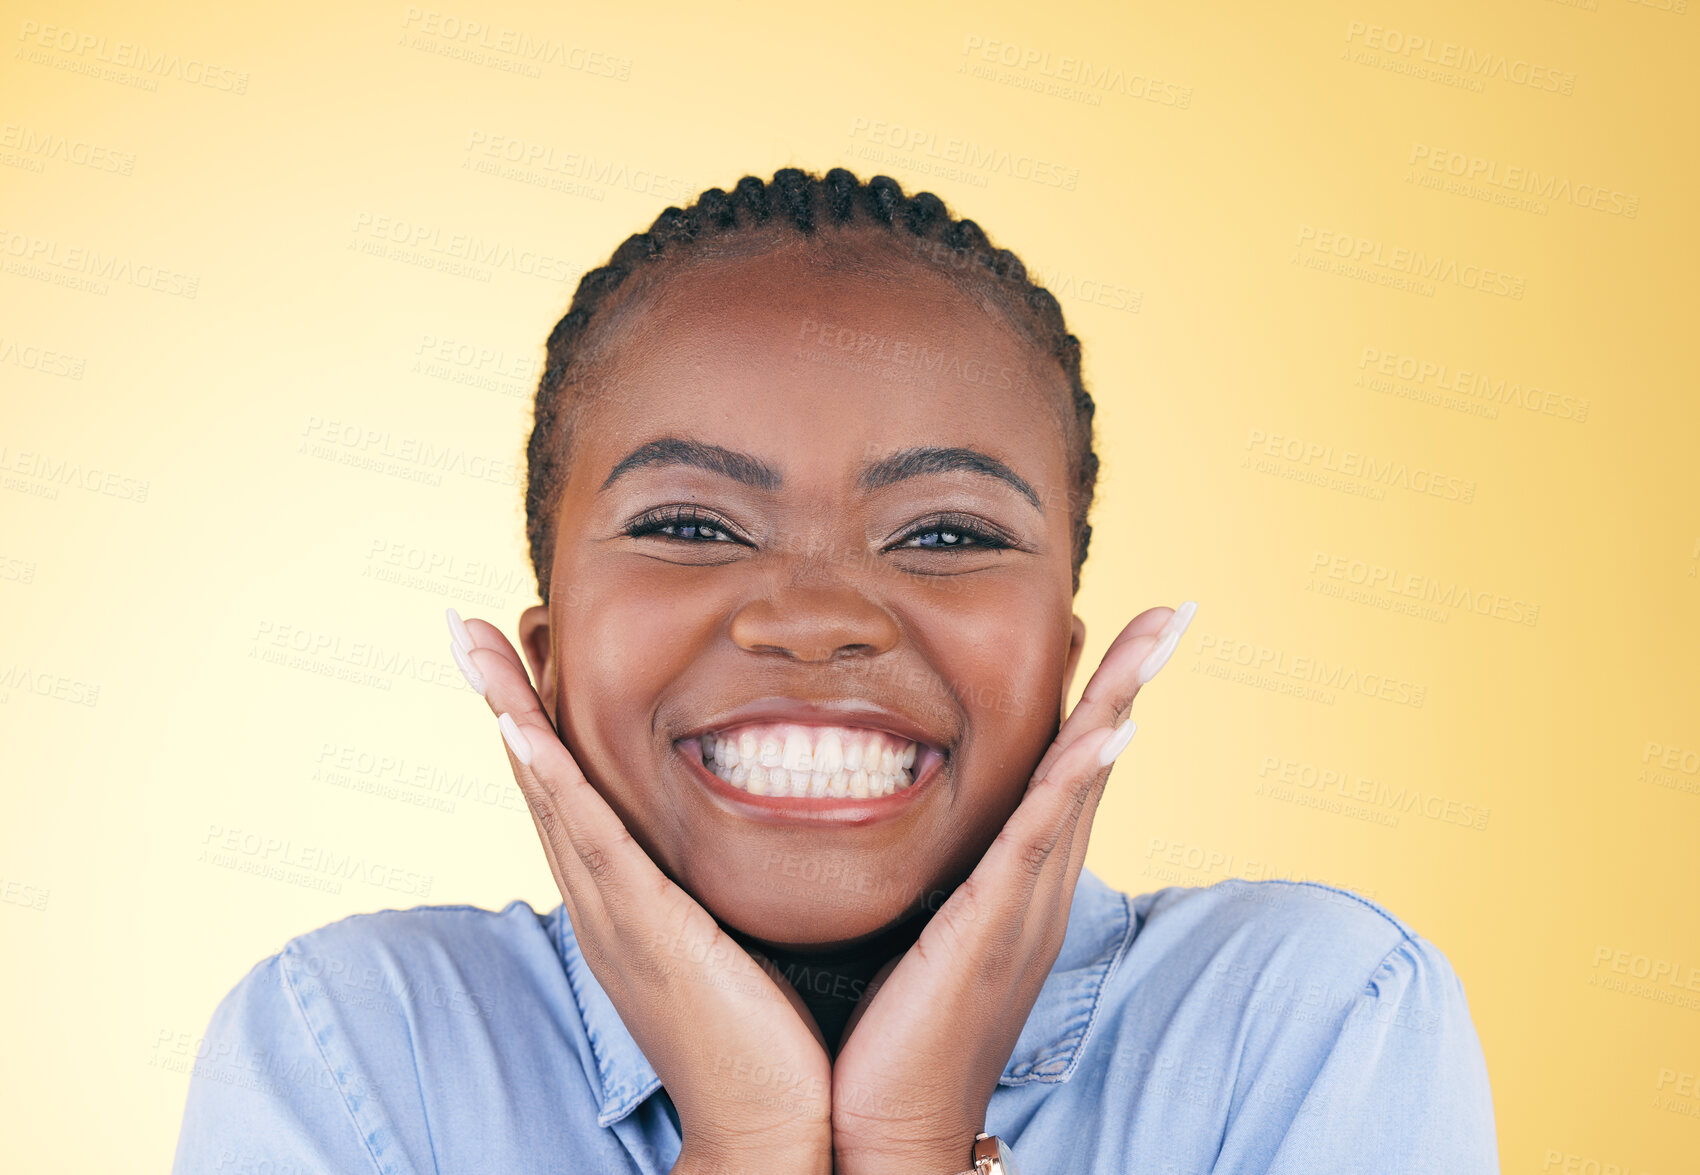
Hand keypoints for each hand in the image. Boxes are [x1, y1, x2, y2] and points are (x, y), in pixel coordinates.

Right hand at [447, 611, 834, 1174]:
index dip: (539, 722)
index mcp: (625, 901)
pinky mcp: (643, 928)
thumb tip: (750, 833)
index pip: (570, 795)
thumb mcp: (737, 937)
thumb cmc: (769, 1040)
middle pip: (540, 781)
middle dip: (504, 699)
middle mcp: (603, 901)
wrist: (768, 1128)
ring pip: (548, 793)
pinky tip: (521, 725)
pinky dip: (548, 778)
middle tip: (471, 625)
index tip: (524, 652)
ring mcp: (614, 914)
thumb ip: (725, 886)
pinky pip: (586, 839)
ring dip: (508, 713)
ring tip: (473, 643)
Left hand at [828, 603, 1195, 1174]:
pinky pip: (1043, 840)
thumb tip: (899, 823)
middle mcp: (1038, 887)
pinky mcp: (997, 928)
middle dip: (1133, 681)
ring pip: (1083, 783)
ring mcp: (1025, 905)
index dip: (1094, 699)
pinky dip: (1080, 781)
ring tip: (1160, 633)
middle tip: (1170, 608)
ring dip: (1123, 704)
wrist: (888, 1130)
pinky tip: (1111, 730)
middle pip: (1095, 760)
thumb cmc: (889, 1036)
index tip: (1113, 629)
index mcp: (1017, 883)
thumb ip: (926, 876)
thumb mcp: (915, 930)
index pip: (1063, 770)